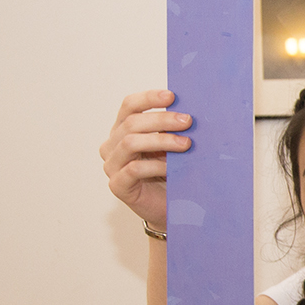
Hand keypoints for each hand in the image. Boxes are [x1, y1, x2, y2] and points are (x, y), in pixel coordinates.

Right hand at [100, 90, 191, 228]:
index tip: (172, 96)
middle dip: (162, 119)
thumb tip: (191, 112)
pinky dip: (156, 165)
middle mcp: (113, 145)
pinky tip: (173, 167)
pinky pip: (134, 169)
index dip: (148, 98)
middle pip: (132, 123)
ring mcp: (112, 165)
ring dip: (161, 140)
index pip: (129, 106)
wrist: (170, 208)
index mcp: (123, 130)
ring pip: (131, 143)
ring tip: (186, 144)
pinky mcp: (118, 185)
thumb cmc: (172, 175)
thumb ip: (174, 130)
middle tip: (188, 121)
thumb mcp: (173, 148)